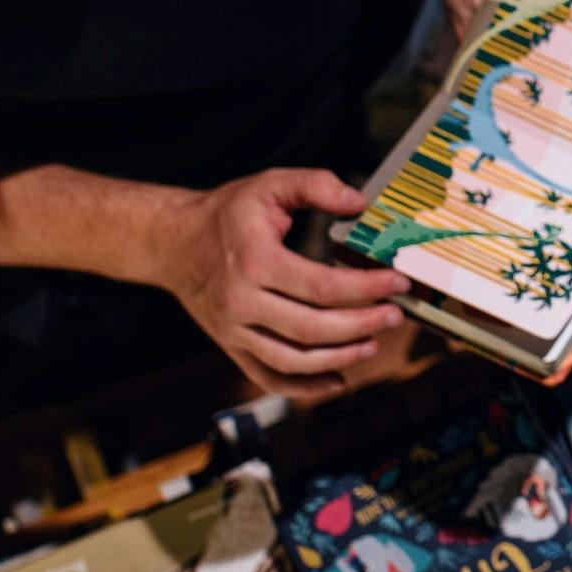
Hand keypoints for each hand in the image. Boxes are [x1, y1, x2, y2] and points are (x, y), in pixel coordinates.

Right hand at [165, 168, 410, 402]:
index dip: (365, 288)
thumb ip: (316, 185)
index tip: (397, 283)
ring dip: (339, 358)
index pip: (321, 286)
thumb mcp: (270, 184)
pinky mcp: (231, 346)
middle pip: (311, 328)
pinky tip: (338, 379)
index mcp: (255, 261)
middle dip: (361, 325)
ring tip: (373, 344)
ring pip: (292, 360)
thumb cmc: (228, 214)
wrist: (174, 243)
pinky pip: (268, 377)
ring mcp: (234, 330)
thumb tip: (359, 203)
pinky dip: (304, 387)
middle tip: (395, 315)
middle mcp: (241, 301)